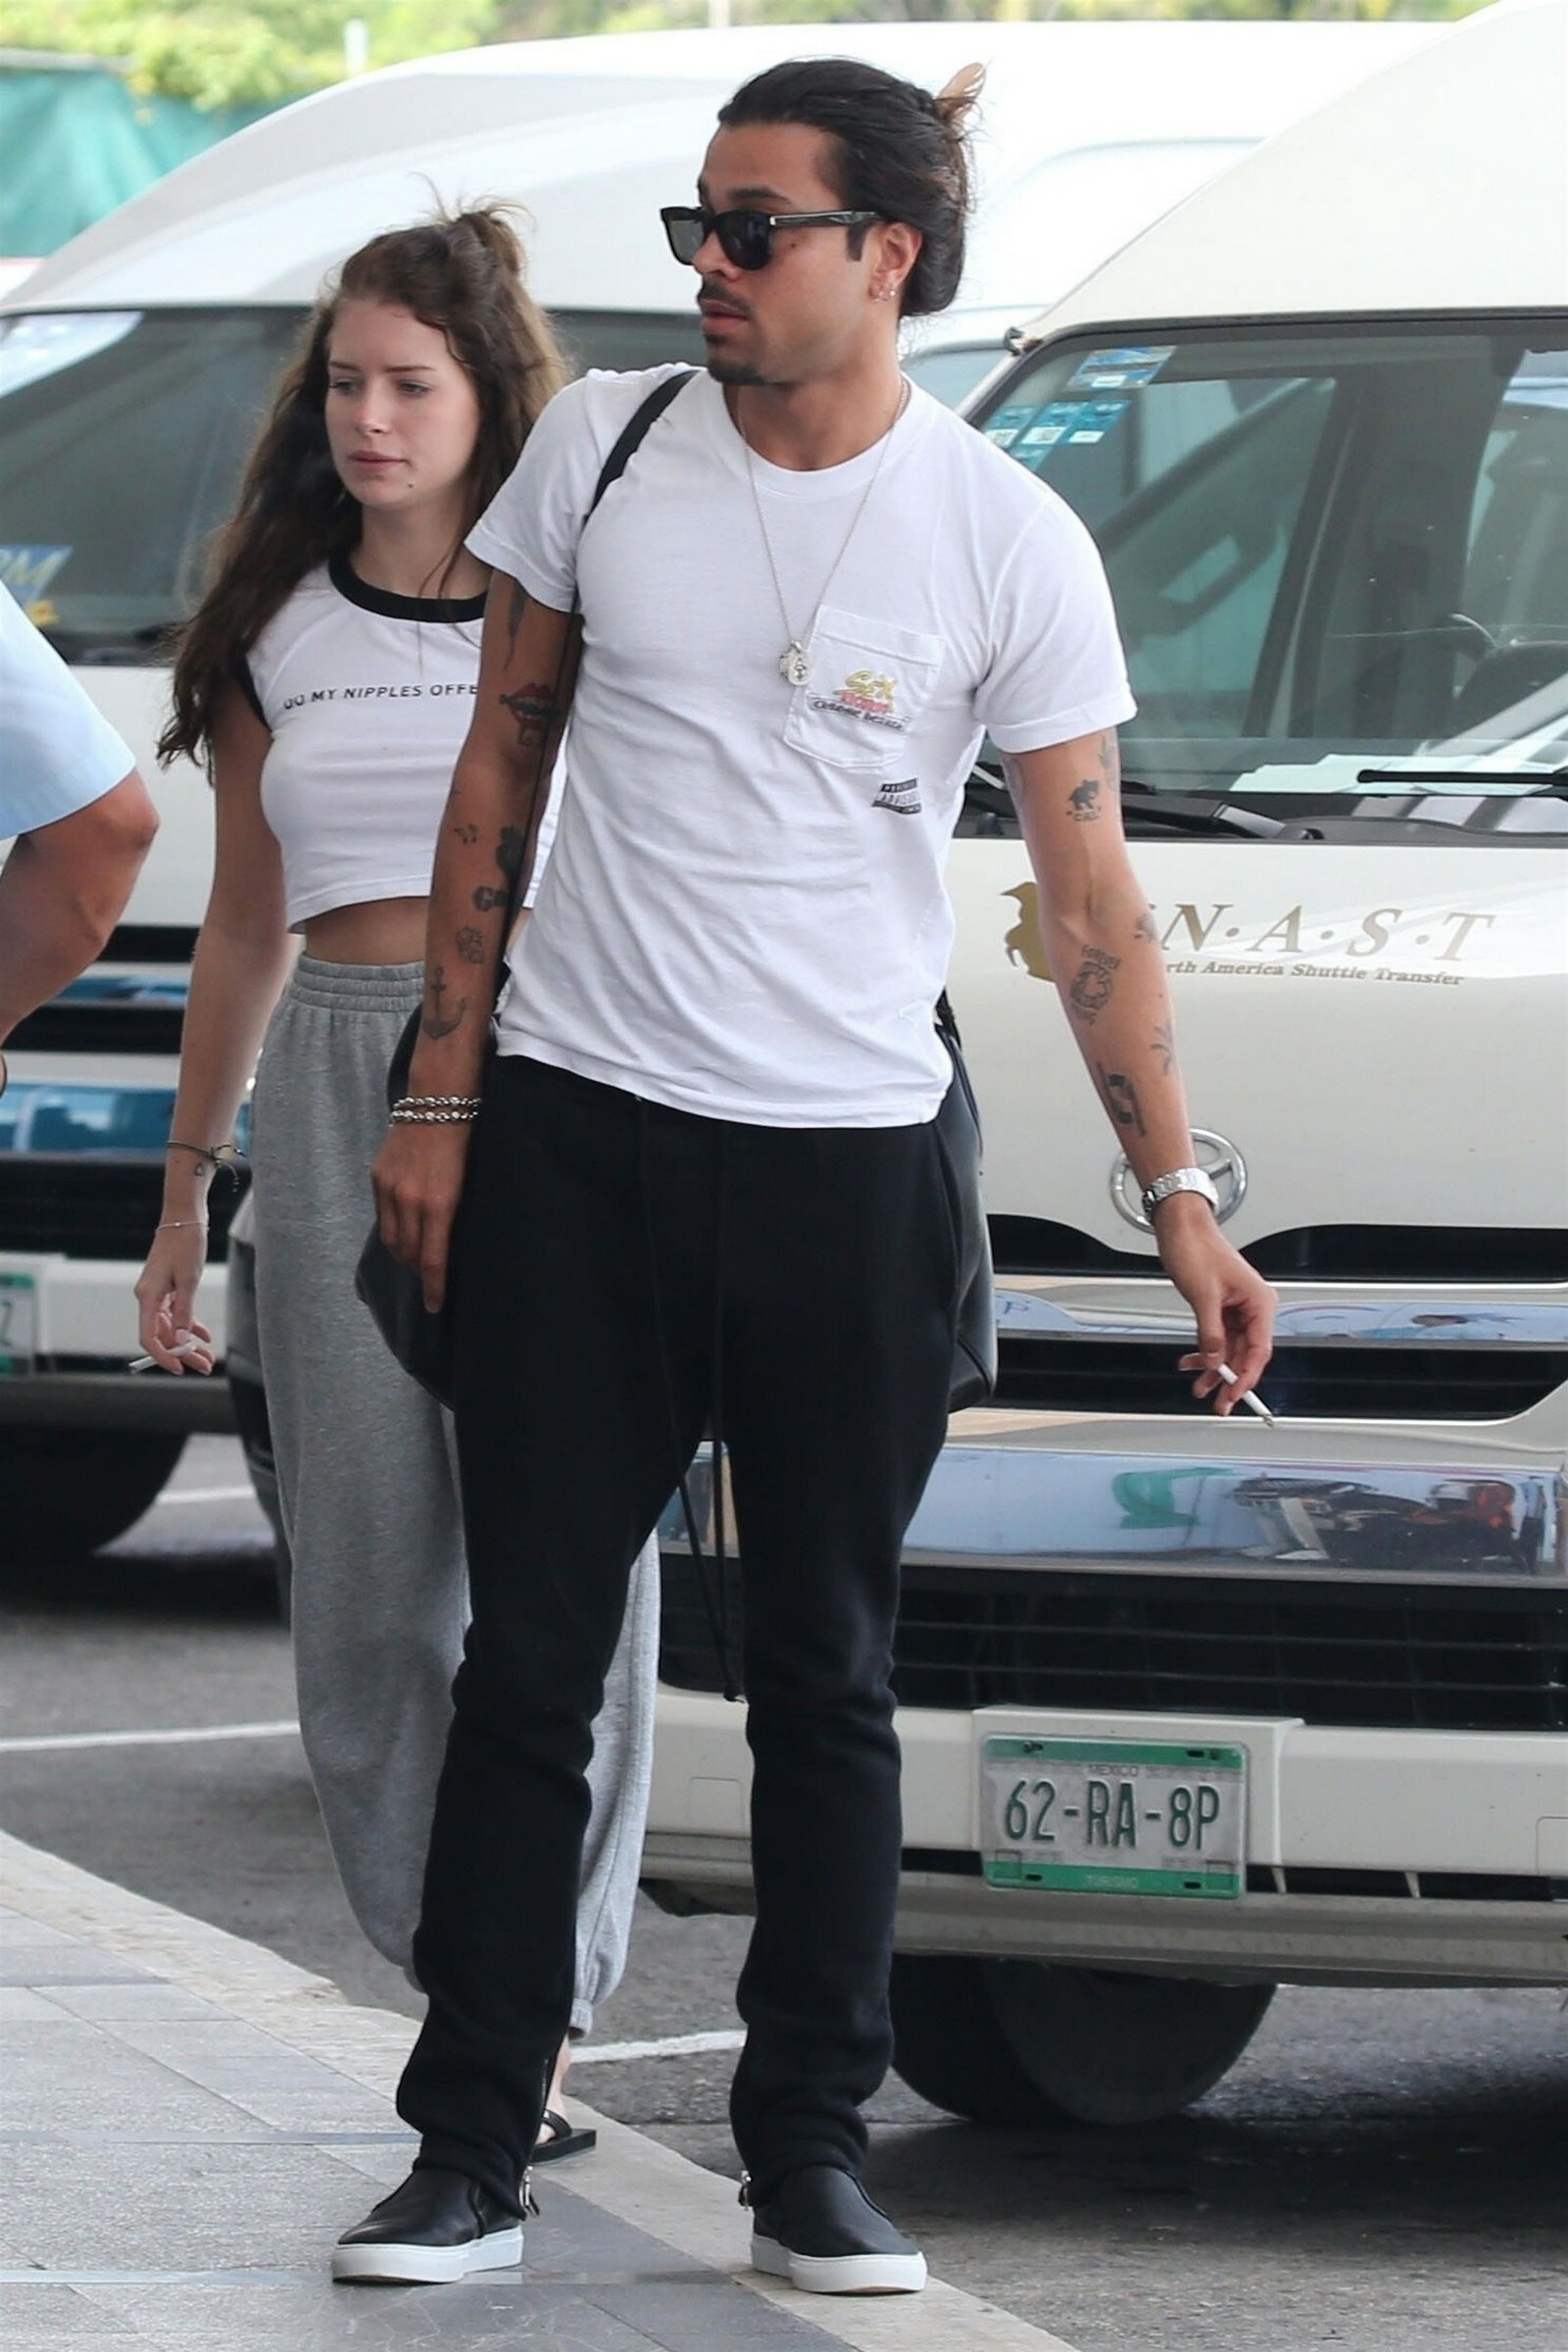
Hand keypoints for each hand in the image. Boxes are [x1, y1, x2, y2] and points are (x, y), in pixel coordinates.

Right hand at [134, 1222, 215, 1373]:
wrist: (184, 1219)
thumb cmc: (186, 1245)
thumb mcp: (189, 1280)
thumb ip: (185, 1311)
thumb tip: (183, 1339)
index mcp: (147, 1297)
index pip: (149, 1337)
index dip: (163, 1356)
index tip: (181, 1369)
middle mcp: (147, 1298)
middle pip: (162, 1335)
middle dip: (183, 1353)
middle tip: (205, 1366)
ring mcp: (156, 1294)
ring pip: (171, 1327)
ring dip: (189, 1342)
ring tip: (208, 1357)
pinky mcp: (166, 1289)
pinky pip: (176, 1315)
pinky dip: (190, 1325)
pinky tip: (205, 1336)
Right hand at [371, 1120, 473, 1312]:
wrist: (439, 1099)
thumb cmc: (466, 1139)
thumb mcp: (469, 1182)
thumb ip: (455, 1214)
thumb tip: (451, 1242)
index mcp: (439, 1205)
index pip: (433, 1260)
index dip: (433, 1287)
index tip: (435, 1305)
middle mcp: (410, 1201)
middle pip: (409, 1254)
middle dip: (419, 1272)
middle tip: (429, 1281)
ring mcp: (390, 1189)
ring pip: (392, 1239)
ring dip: (404, 1255)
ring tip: (416, 1262)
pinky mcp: (378, 1177)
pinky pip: (383, 1217)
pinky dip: (393, 1231)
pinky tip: (404, 1234)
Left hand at [1153, 1197, 1275, 1414]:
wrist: (1181, 1226)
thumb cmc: (1197, 1249)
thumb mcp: (1203, 1296)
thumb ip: (1210, 1333)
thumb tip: (1215, 1360)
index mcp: (1259, 1302)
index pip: (1259, 1350)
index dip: (1246, 1376)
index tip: (1233, 1395)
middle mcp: (1253, 1307)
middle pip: (1245, 1353)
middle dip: (1228, 1377)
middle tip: (1217, 1402)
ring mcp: (1237, 1307)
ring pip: (1230, 1348)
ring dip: (1213, 1367)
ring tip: (1198, 1386)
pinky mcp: (1222, 1307)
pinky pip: (1218, 1337)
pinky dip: (1205, 1351)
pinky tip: (1191, 1362)